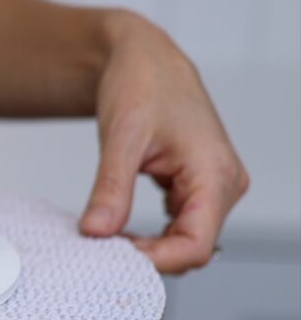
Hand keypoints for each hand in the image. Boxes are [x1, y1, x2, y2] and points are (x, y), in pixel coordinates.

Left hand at [80, 12, 248, 272]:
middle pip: (192, 247)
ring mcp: (212, 186)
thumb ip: (111, 188)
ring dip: (148, 247)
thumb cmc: (140, 84)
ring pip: (185, 240)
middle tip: (99, 251)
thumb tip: (96, 232)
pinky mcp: (195, 186)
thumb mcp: (121, 137)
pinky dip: (150, 233)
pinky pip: (178, 225)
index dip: (155, 261)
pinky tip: (117, 227)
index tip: (111, 259)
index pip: (196, 245)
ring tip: (105, 239)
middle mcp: (223, 184)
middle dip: (148, 256)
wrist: (142, 57)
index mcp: (215, 174)